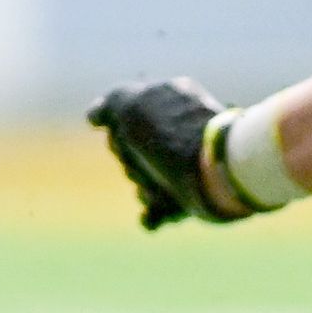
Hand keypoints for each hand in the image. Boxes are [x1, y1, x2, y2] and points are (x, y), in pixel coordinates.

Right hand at [89, 77, 255, 228]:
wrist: (216, 171)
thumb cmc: (172, 135)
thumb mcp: (131, 104)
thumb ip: (110, 104)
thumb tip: (94, 115)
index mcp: (169, 98)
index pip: (125, 114)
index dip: (118, 131)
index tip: (123, 136)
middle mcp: (178, 127)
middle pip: (132, 149)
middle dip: (130, 162)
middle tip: (143, 161)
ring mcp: (186, 161)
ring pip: (145, 179)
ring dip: (145, 187)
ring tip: (158, 189)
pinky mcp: (194, 193)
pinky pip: (160, 205)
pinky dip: (154, 211)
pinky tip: (153, 214)